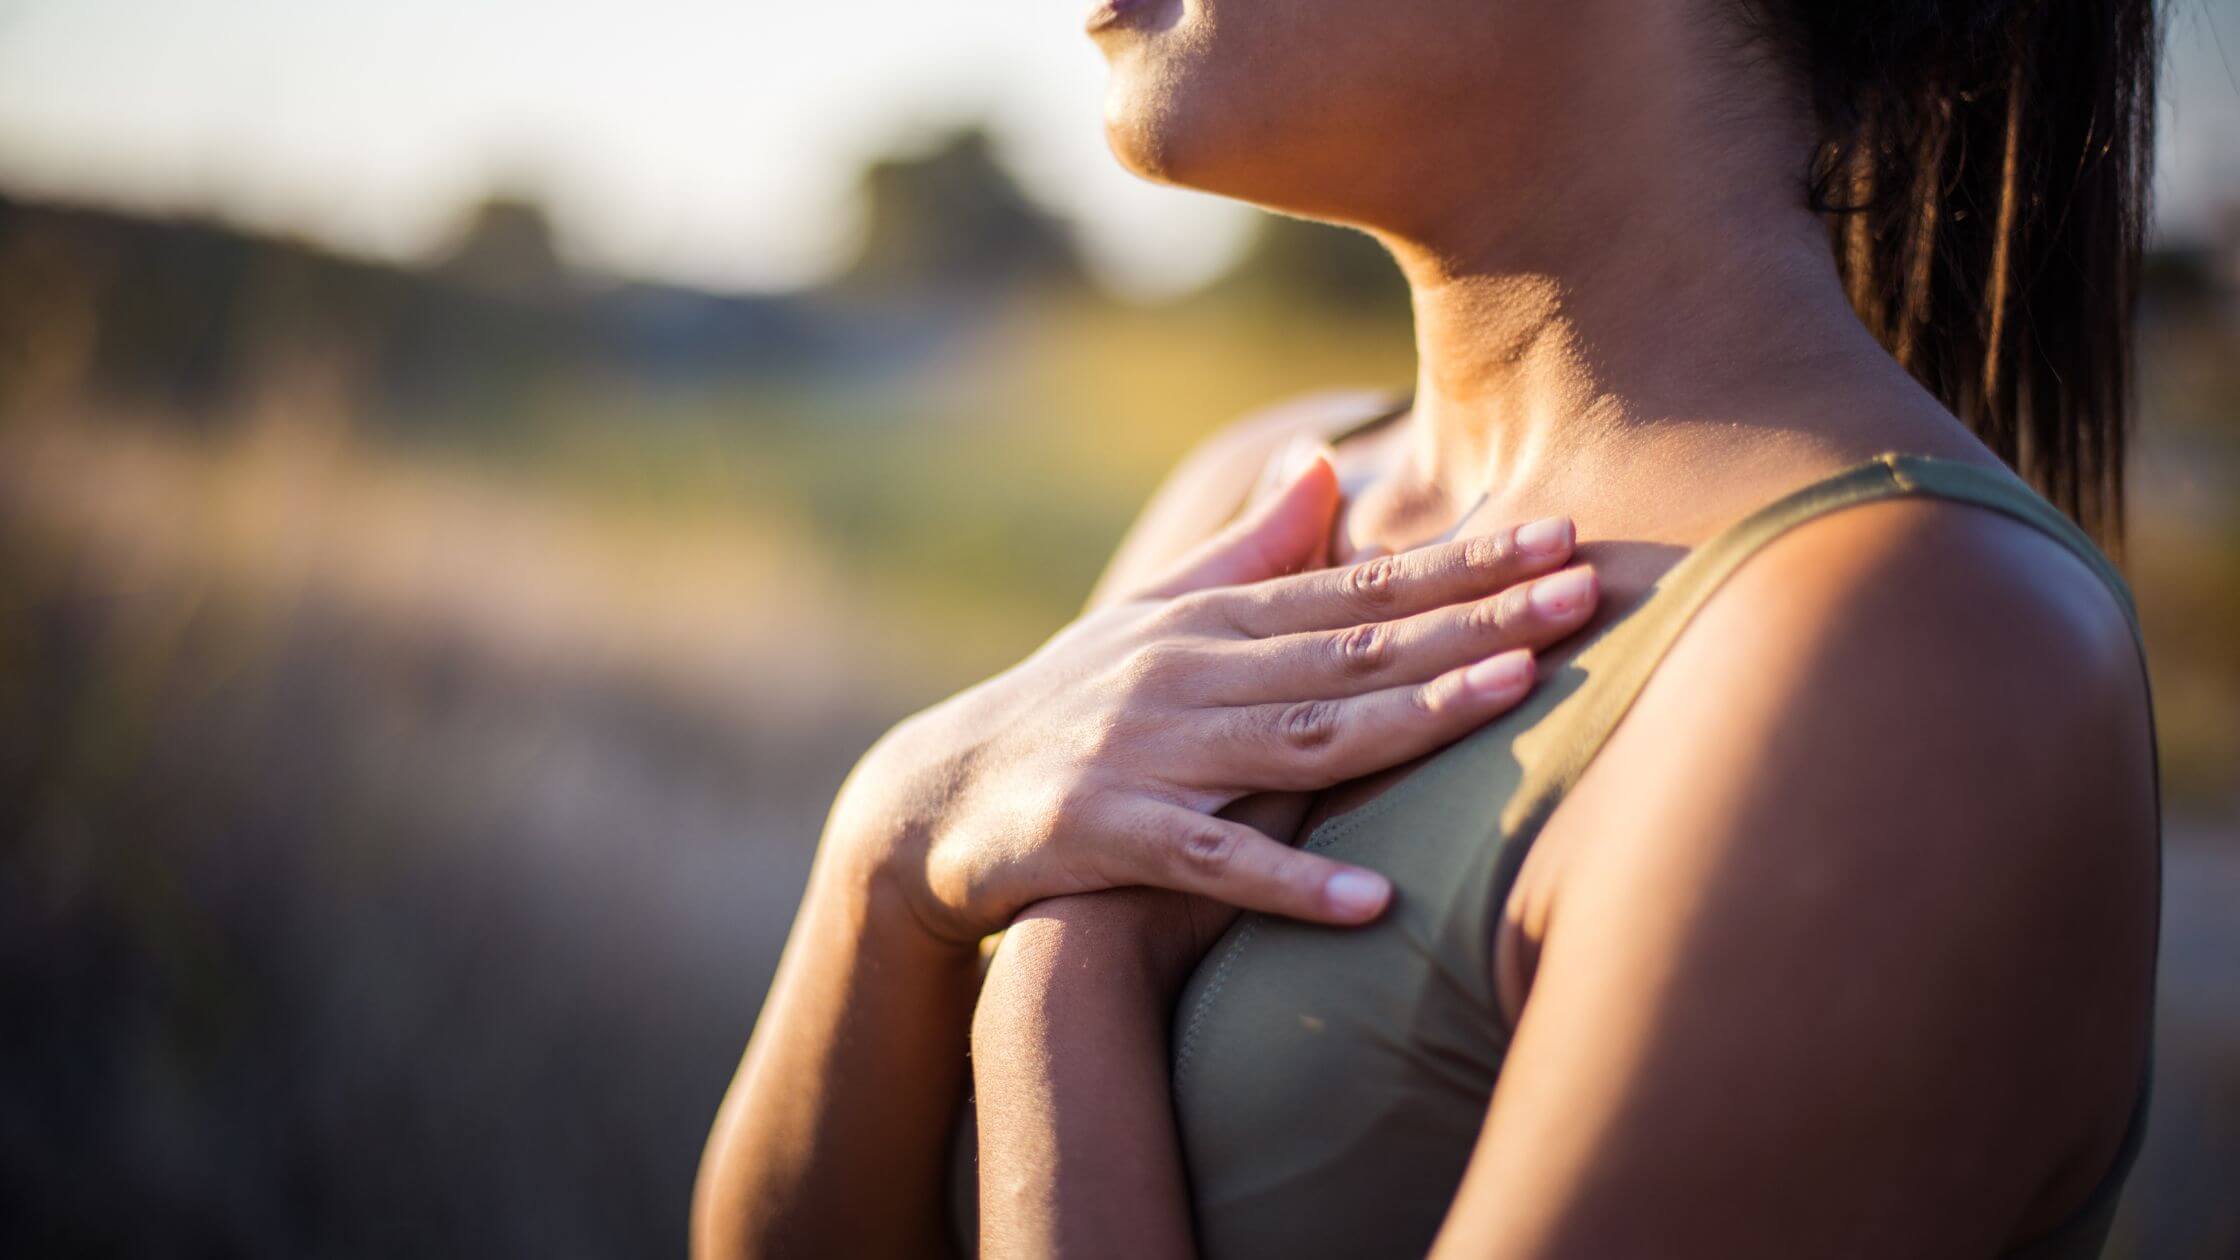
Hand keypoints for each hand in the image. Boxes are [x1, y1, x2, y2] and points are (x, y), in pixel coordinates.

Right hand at [831, 450, 1597, 948]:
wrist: (935, 797)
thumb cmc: (1068, 704)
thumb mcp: (1154, 617)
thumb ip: (1247, 550)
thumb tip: (1322, 463)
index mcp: (1213, 622)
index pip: (1359, 590)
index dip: (1465, 565)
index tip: (1563, 536)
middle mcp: (1189, 672)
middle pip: (1353, 648)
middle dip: (1476, 619)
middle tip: (1586, 590)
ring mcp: (1147, 750)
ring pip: (1299, 735)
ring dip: (1409, 716)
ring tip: (1512, 697)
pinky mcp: (1103, 833)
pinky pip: (1209, 861)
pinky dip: (1287, 882)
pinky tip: (1371, 903)